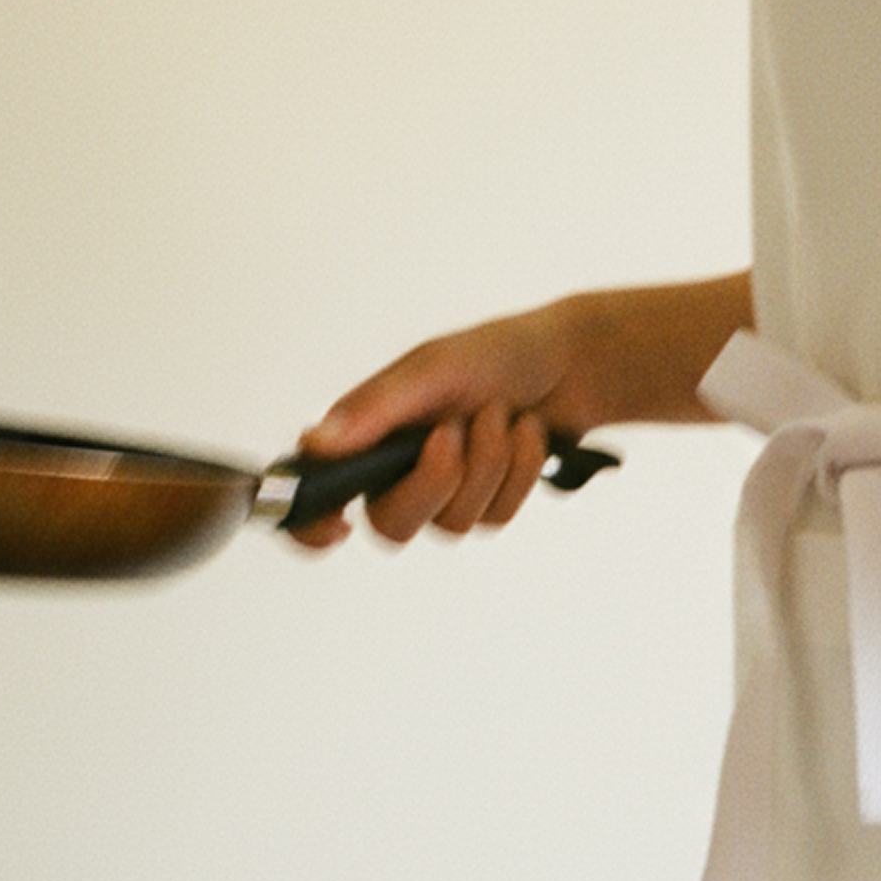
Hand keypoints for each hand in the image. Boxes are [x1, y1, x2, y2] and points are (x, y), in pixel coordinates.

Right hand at [292, 301, 587, 545]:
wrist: (570, 361)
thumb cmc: (493, 354)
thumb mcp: (434, 369)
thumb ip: (375, 409)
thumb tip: (314, 445)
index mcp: (367, 434)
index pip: (320, 494)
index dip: (310, 525)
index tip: (336, 527)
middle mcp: (398, 470)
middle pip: (392, 526)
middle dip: (435, 481)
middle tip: (455, 430)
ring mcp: (445, 492)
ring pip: (453, 524)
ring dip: (487, 464)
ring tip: (501, 414)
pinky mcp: (489, 502)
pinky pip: (497, 516)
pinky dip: (519, 471)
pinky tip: (526, 431)